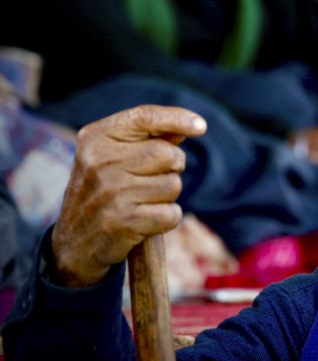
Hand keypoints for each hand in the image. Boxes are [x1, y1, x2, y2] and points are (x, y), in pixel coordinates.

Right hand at [51, 106, 206, 286]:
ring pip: (173, 185)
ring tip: (142, 201)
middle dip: (173, 167)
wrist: (74, 243)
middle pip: (168, 154)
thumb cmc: (105, 191)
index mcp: (96, 139)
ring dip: (167, 196)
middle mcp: (100, 163)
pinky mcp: (123, 222)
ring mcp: (111, 193)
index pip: (145, 116)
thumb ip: (147, 138)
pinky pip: (172, 213)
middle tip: (154, 179)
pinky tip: (145, 221)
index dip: (178, 118)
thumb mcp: (112, 157)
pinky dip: (167, 219)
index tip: (200, 127)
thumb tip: (189, 126)